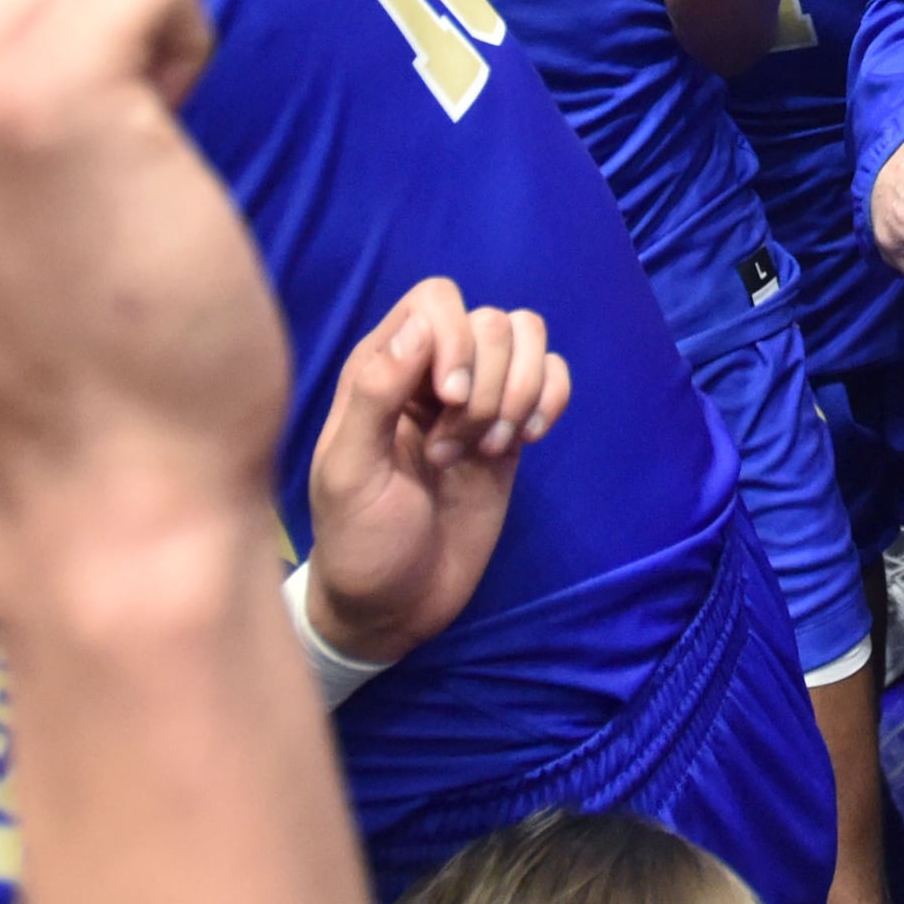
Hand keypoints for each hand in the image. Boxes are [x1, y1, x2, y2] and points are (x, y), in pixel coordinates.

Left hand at [303, 283, 570, 667]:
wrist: (394, 604)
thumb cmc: (358, 540)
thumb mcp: (350, 472)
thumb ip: (375, 394)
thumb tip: (421, 327)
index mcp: (380, 367)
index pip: (436, 300)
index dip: (456, 339)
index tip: (450, 401)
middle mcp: (430, 371)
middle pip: (491, 321)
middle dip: (490, 383)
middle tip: (455, 449)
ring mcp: (477, 399)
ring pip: (527, 338)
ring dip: (522, 392)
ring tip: (491, 449)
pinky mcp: (511, 428)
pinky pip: (553, 376)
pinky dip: (552, 400)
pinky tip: (526, 442)